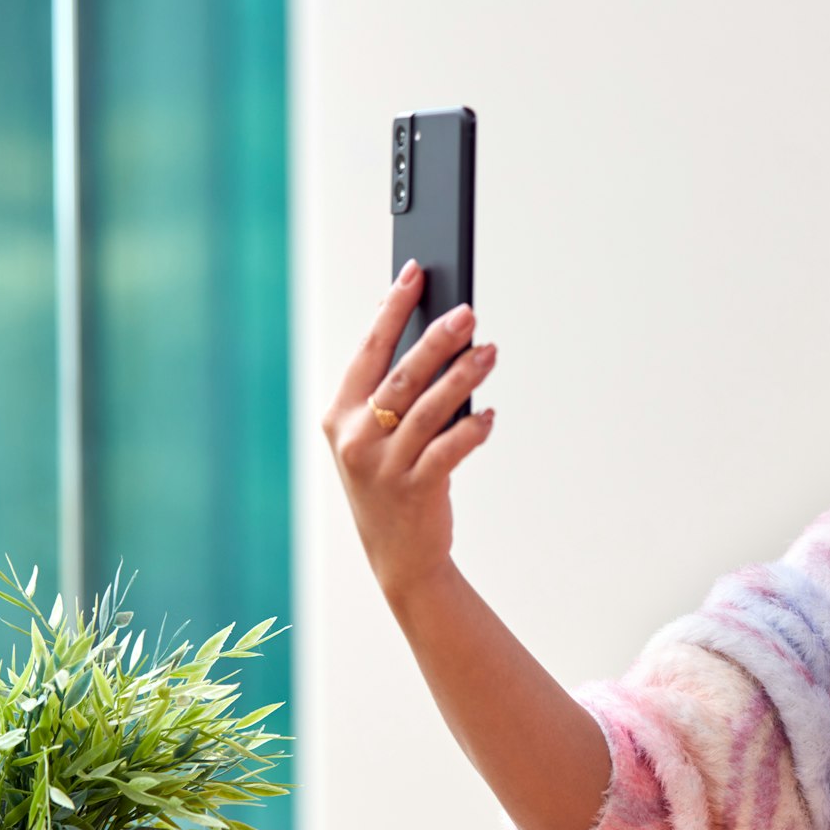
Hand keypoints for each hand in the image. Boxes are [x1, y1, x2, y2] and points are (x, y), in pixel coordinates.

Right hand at [322, 261, 498, 601]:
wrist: (398, 556)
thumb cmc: (390, 483)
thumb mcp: (372, 436)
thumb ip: (388, 390)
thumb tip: (422, 330)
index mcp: (339, 414)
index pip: (368, 350)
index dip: (391, 308)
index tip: (414, 272)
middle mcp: (356, 438)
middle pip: (402, 375)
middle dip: (437, 339)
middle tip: (468, 312)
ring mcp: (383, 466)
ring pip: (429, 409)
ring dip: (464, 376)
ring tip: (489, 352)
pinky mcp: (414, 490)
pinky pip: (448, 451)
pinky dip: (471, 430)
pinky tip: (488, 416)